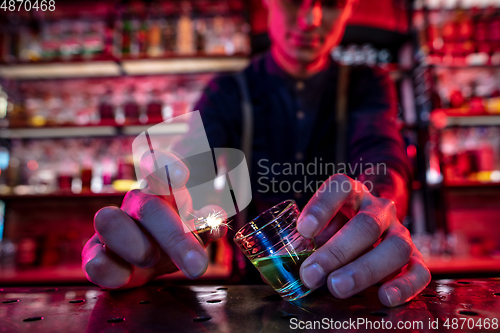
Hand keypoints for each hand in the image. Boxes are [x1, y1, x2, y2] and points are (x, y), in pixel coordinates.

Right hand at [82, 150, 226, 288]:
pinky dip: (111, 271)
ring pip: (110, 221)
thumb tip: (218, 227)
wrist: (144, 263)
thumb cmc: (172, 239)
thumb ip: (206, 227)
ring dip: (137, 247)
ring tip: (152, 261)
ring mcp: (111, 225)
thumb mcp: (194, 232)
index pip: (160, 168)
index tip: (182, 176)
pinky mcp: (93, 252)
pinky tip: (125, 276)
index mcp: (162, 191)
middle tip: (197, 264)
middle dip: (175, 238)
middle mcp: (135, 204)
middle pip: (148, 207)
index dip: (168, 166)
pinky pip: (94, 260)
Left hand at [297, 174, 429, 306]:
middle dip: (336, 252)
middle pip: (366, 225)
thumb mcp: (320, 225)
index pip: (339, 188)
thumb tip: (285, 270)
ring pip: (395, 248)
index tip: (303, 230)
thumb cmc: (337, 227)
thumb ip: (304, 242)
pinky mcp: (415, 257)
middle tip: (312, 274)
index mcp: (352, 193)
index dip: (321, 208)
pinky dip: (404, 286)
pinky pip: (419, 271)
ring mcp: (400, 231)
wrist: (373, 227)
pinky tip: (385, 297)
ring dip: (364, 271)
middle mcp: (379, 209)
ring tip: (337, 287)